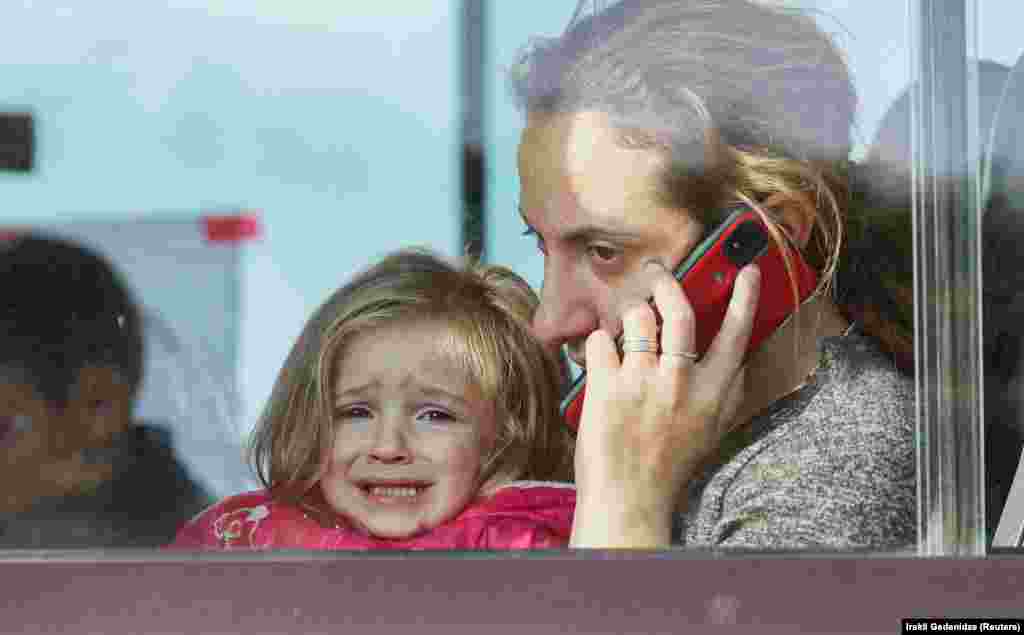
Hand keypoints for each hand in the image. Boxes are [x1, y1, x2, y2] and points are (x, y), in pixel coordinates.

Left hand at [570, 262, 759, 547]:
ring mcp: (641, 382)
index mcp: (710, 392)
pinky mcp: (606, 387)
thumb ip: (726, 393)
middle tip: (656, 273)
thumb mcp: (711, 430)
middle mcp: (679, 382)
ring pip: (637, 317)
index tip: (747, 271)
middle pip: (679, 310)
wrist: (628, 499)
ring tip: (626, 326)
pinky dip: (599, 343)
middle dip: (666, 282)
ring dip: (629, 313)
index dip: (744, 299)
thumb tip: (738, 359)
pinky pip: (601, 340)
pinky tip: (601, 359)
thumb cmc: (669, 466)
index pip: (735, 335)